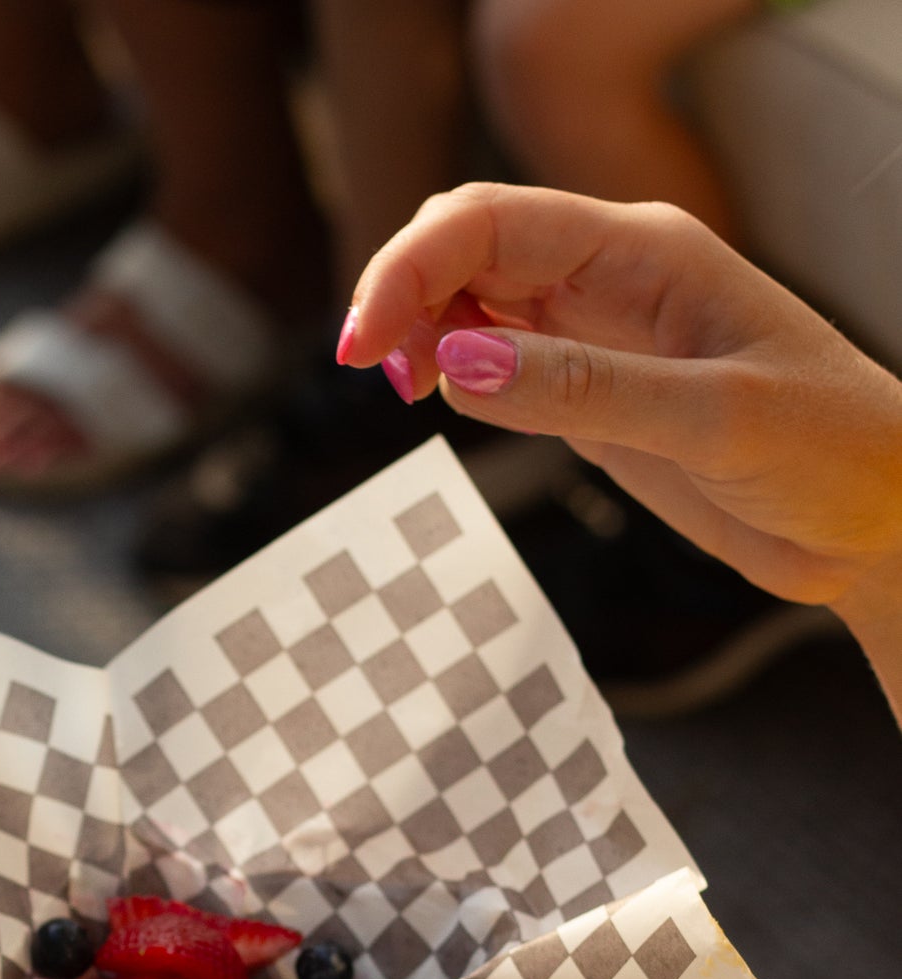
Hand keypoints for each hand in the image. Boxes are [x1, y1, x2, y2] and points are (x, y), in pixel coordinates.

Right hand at [344, 184, 901, 644]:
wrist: (874, 520)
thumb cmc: (828, 452)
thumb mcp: (712, 421)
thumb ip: (584, 390)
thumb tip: (457, 362)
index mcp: (647, 250)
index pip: (494, 219)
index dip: (411, 266)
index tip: (365, 346)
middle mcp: (613, 276)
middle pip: (469, 240)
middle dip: (402, 290)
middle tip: (373, 376)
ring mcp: (598, 331)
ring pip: (473, 294)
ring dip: (420, 328)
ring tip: (403, 393)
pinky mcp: (591, 391)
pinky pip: (499, 356)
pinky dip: (451, 370)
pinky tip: (441, 402)